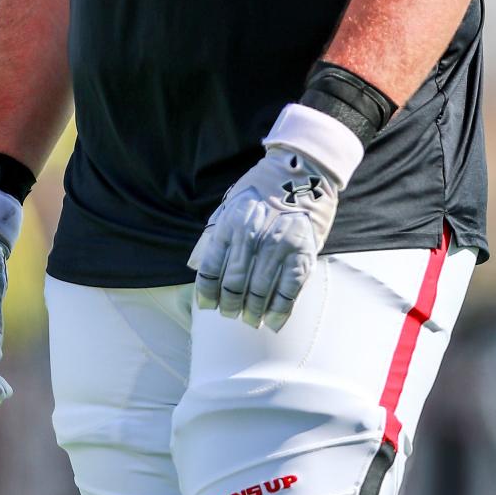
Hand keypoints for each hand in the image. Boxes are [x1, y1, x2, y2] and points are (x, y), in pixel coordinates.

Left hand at [187, 144, 341, 331]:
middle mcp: (252, 235)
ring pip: (260, 292)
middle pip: (234, 284)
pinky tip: (272, 321)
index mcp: (230, 223)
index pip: (211, 268)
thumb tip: (193, 265)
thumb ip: (213, 235)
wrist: (302, 173)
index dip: (207, 293)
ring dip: (253, 312)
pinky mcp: (302, 252)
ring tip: (250, 320)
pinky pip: (288, 291)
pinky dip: (279, 311)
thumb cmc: (262, 192)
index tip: (207, 306)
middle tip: (230, 315)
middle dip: (229, 306)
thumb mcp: (230, 205)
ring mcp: (278, 245)